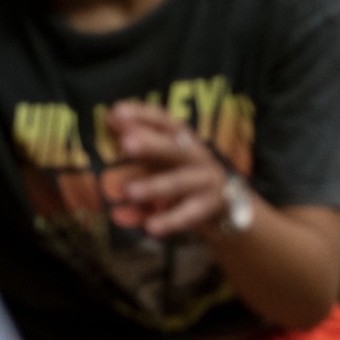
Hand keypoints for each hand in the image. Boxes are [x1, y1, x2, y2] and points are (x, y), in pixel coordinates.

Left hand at [103, 100, 237, 238]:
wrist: (229, 206)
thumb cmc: (186, 175)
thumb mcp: (166, 156)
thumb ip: (141, 140)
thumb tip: (110, 117)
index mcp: (184, 141)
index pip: (165, 122)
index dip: (143, 115)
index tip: (117, 112)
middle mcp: (197, 157)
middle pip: (176, 148)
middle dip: (152, 144)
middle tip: (127, 143)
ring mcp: (207, 181)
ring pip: (181, 182)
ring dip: (156, 186)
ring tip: (131, 192)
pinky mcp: (211, 206)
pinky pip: (190, 214)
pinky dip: (171, 220)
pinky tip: (150, 227)